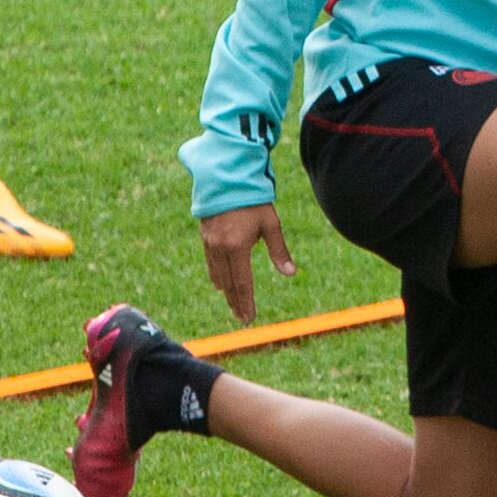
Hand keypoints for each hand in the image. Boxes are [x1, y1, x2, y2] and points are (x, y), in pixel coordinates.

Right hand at [199, 203, 293, 324]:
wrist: (226, 179)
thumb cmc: (253, 200)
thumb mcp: (270, 224)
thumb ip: (279, 251)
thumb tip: (290, 273)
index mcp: (237, 247)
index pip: (243, 283)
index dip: (246, 302)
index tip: (249, 318)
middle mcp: (220, 248)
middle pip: (229, 283)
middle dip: (236, 302)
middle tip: (242, 318)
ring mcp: (210, 243)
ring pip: (217, 274)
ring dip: (226, 291)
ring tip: (233, 304)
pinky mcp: (205, 236)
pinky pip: (210, 262)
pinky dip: (217, 275)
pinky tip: (220, 283)